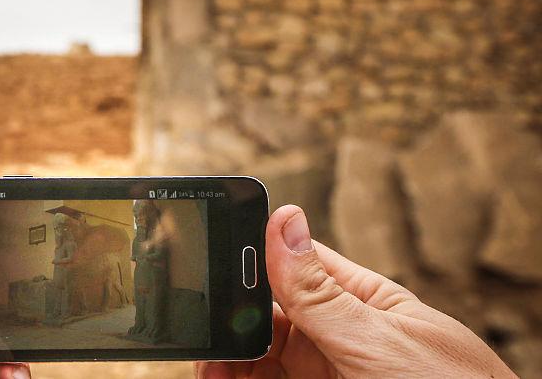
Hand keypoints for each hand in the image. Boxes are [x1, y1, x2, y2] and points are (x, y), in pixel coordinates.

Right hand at [197, 205, 515, 378]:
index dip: (250, 259)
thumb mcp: (380, 340)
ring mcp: (329, 376)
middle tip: (202, 326)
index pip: (295, 264)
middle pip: (267, 317)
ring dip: (228, 357)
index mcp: (365, 302)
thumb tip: (285, 220)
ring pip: (260, 359)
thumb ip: (323, 290)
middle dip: (231, 317)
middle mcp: (342, 338)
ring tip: (206, 363)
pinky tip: (221, 378)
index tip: (209, 261)